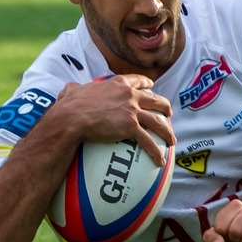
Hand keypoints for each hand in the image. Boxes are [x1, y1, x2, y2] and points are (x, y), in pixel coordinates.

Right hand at [55, 75, 174, 164]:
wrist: (72, 117)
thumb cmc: (69, 105)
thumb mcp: (72, 91)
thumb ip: (75, 89)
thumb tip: (70, 90)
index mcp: (117, 84)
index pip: (137, 81)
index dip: (147, 84)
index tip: (152, 86)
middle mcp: (129, 95)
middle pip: (154, 100)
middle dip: (165, 106)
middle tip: (169, 113)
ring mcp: (132, 110)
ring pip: (157, 121)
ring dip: (167, 132)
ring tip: (172, 140)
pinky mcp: (131, 127)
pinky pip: (148, 141)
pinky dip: (156, 152)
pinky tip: (160, 161)